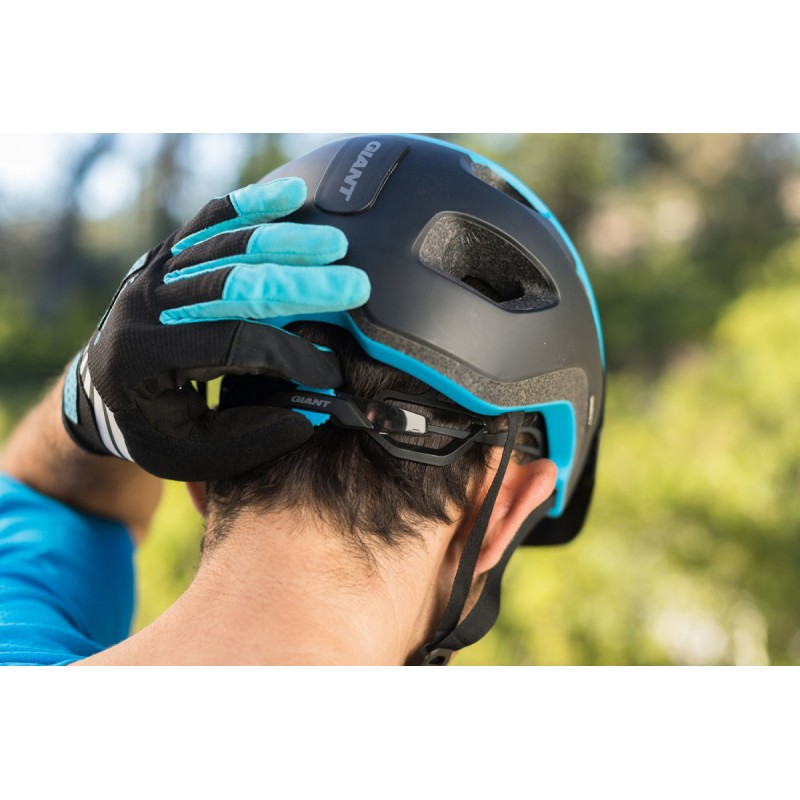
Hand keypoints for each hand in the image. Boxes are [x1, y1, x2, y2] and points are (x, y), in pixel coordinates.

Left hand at [61, 177, 368, 480]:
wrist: (97, 391)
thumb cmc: (150, 427)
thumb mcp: (191, 453)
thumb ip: (250, 437)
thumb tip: (313, 411)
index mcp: (144, 357)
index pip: (231, 345)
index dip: (288, 357)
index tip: (331, 373)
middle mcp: (145, 304)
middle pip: (232, 284)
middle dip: (299, 285)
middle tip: (354, 286)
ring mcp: (154, 272)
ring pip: (225, 245)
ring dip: (284, 241)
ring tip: (336, 243)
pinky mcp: (168, 255)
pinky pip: (210, 220)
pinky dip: (252, 206)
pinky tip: (292, 193)